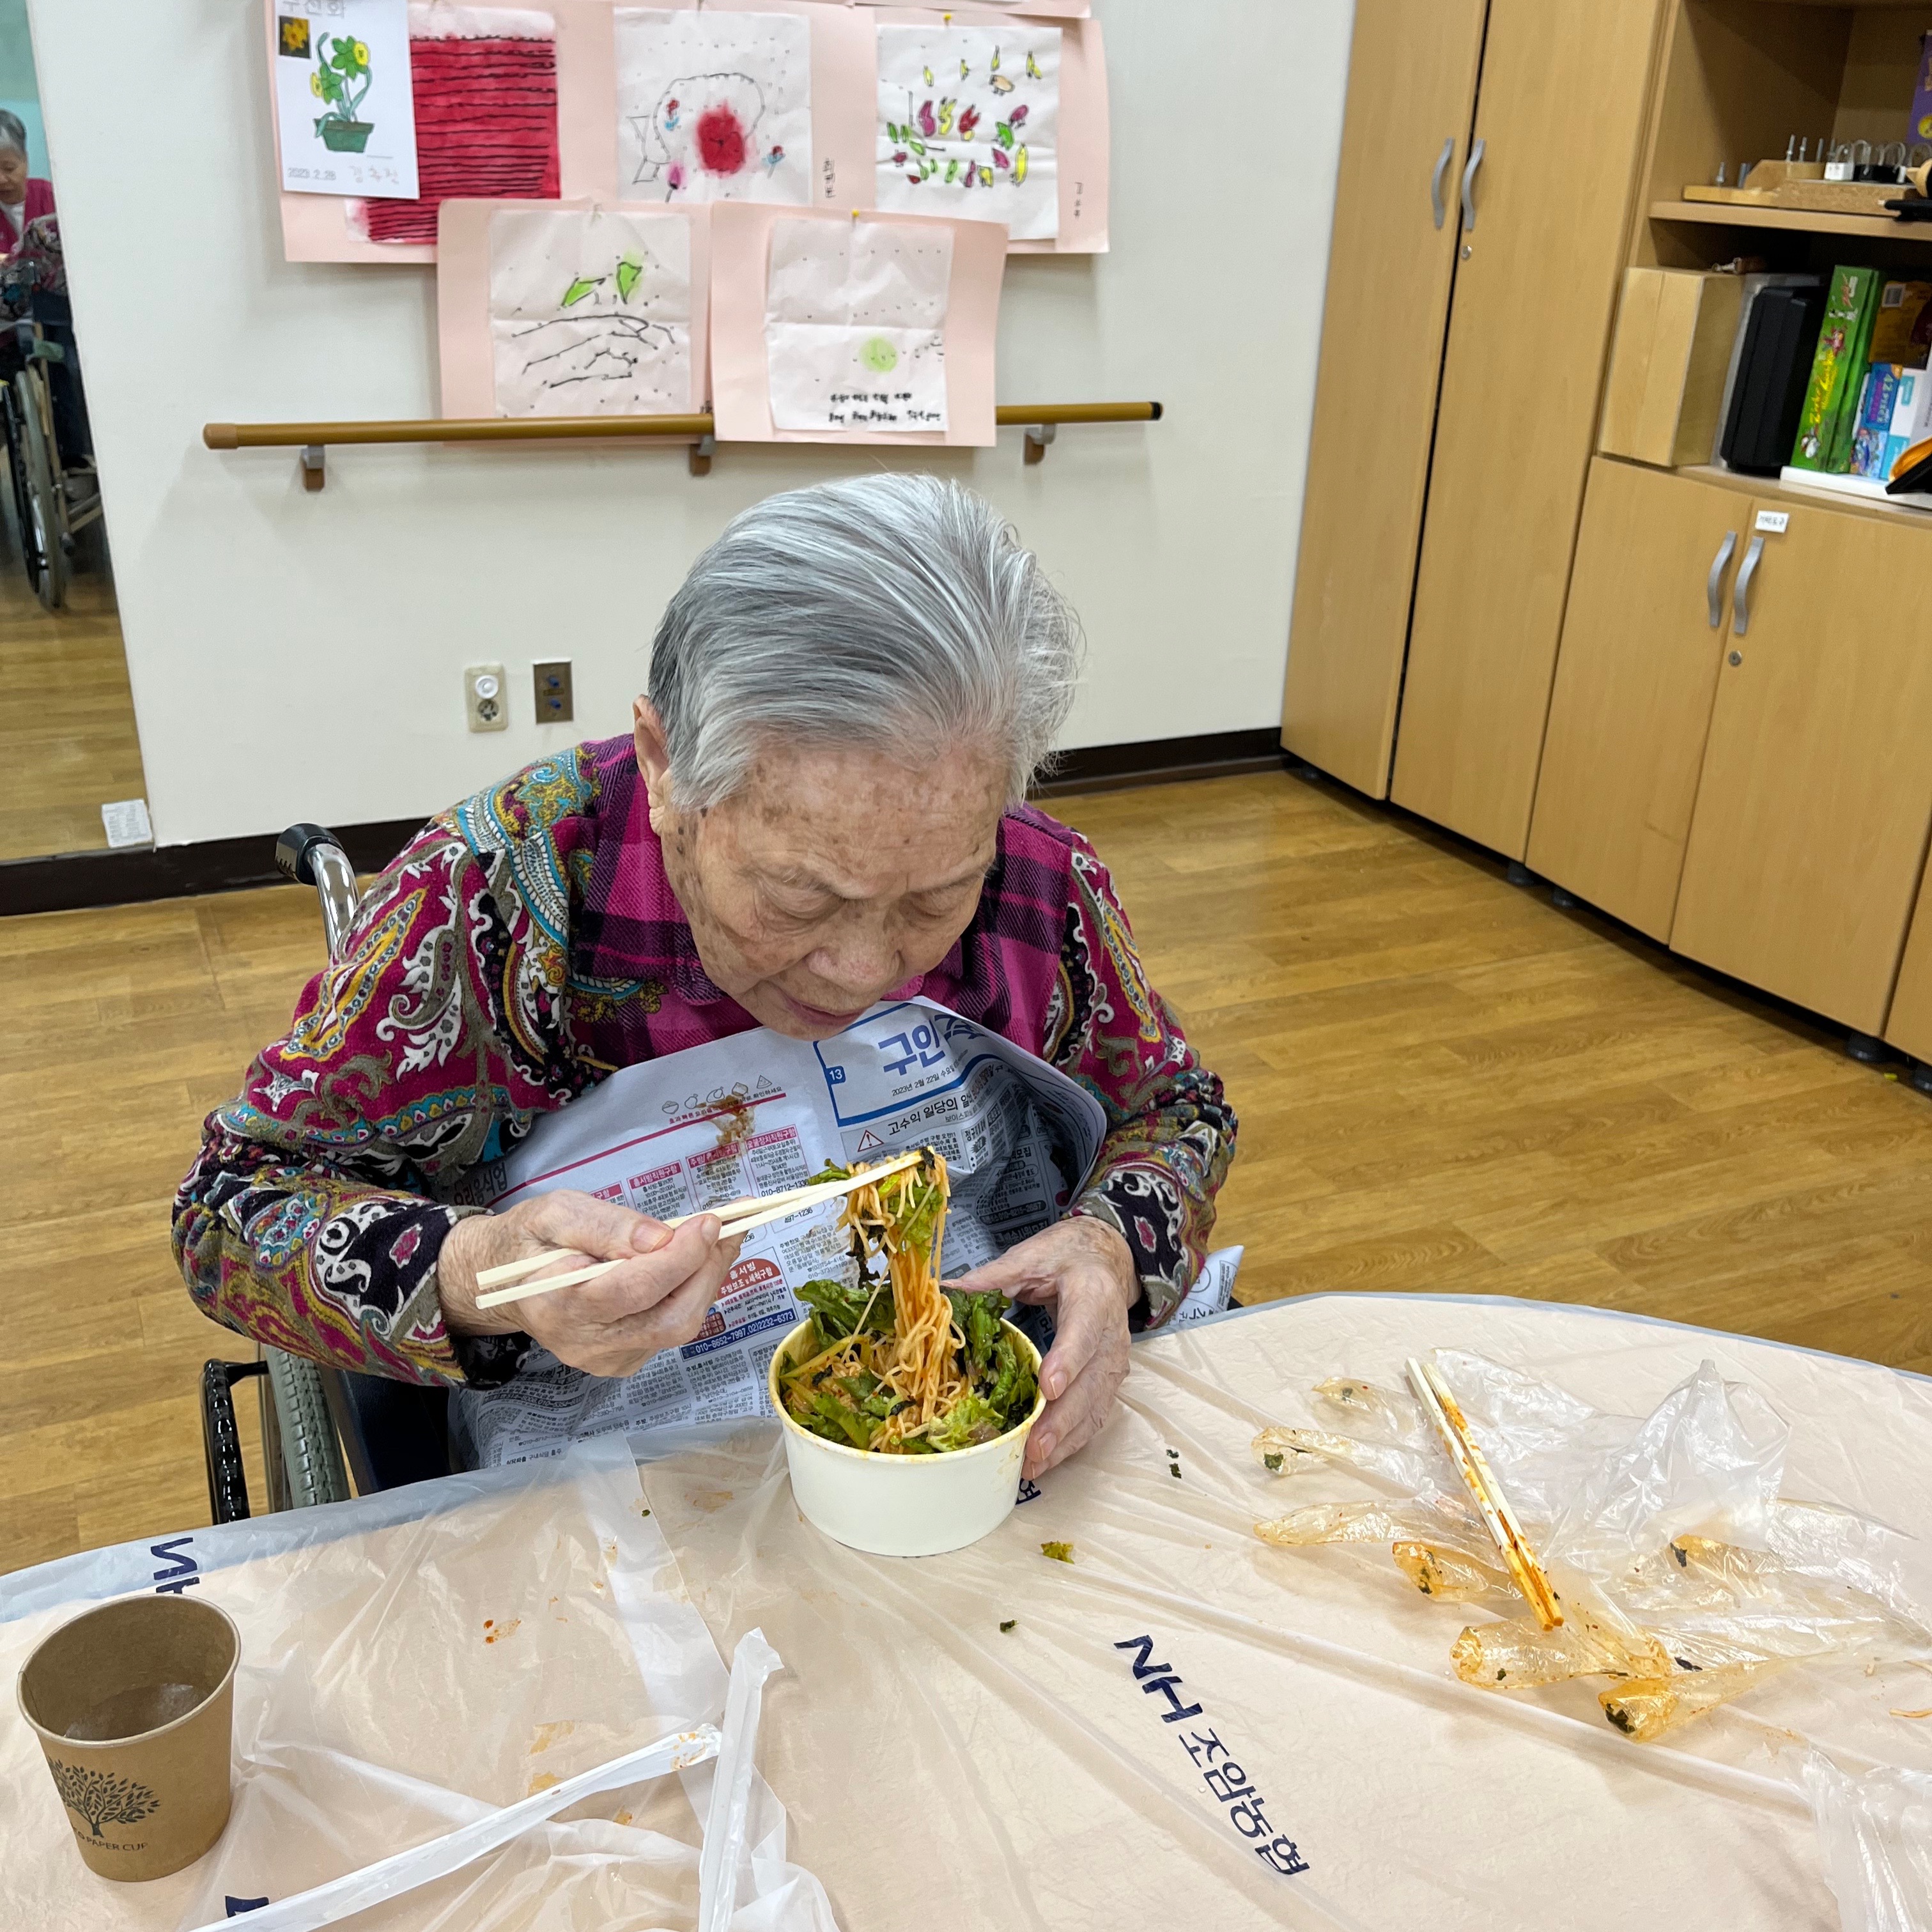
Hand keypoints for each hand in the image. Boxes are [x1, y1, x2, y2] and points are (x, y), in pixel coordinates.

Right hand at [440, 1190, 742, 1379]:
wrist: (503, 1280)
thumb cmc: (530, 1241)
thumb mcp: (555, 1212)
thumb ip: (604, 1225)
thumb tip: (660, 1237)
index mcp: (558, 1305)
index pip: (632, 1289)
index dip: (679, 1257)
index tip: (710, 1221)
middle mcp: (584, 1343)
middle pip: (667, 1320)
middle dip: (707, 1272)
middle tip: (728, 1227)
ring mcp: (606, 1359)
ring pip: (676, 1328)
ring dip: (706, 1279)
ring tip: (719, 1238)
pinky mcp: (622, 1361)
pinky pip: (669, 1330)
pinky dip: (690, 1293)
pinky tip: (693, 1262)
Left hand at [946, 1216, 1136, 1478]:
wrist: (1106, 1259)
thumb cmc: (1067, 1256)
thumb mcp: (1032, 1256)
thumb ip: (993, 1277)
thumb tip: (947, 1292)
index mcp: (1092, 1296)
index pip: (1083, 1331)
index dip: (1067, 1361)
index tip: (1047, 1388)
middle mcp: (1110, 1334)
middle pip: (1091, 1383)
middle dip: (1062, 1419)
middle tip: (1034, 1447)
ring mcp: (1114, 1361)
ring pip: (1095, 1406)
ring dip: (1066, 1439)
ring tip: (1033, 1464)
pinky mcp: (1110, 1379)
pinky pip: (1094, 1415)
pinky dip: (1072, 1441)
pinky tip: (1046, 1460)